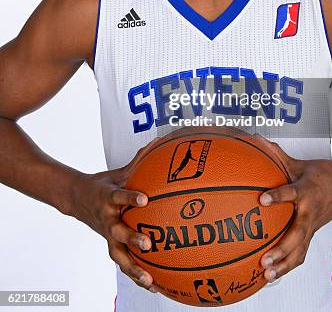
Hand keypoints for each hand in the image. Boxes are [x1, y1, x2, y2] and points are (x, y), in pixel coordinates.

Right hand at [70, 150, 155, 292]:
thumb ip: (137, 162)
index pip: (118, 197)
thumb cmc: (102, 185)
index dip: (130, 198)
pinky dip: (136, 275)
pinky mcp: (110, 245)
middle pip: (117, 232)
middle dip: (132, 238)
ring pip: (118, 255)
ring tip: (149, 280)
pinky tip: (154, 286)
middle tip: (148, 244)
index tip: (143, 200)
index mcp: (107, 198)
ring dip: (133, 269)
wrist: (75, 199)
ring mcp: (107, 235)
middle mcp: (107, 219)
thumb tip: (157, 143)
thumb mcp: (117, 173)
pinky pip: (123, 263)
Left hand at [256, 139, 331, 282]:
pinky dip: (288, 265)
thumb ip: (277, 155)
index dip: (276, 196)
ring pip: (300, 250)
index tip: (262, 199)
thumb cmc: (323, 174)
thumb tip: (257, 140)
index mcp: (306, 191)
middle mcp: (309, 211)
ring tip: (267, 274)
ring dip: (284, 264)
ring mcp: (312, 225)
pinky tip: (274, 274)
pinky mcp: (312, 233)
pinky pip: (301, 253)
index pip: (290, 192)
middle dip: (281, 249)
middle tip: (264, 258)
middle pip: (297, 234)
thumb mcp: (300, 163)